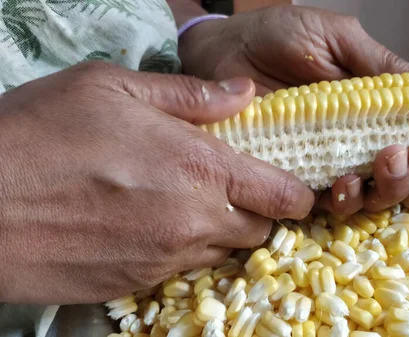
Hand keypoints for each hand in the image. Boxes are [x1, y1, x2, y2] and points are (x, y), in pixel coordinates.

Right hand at [0, 62, 312, 303]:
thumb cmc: (40, 132)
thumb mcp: (113, 87)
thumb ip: (190, 95)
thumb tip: (245, 93)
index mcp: (199, 168)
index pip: (283, 196)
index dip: (296, 192)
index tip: (290, 184)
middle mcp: (193, 221)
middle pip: (260, 230)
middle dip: (257, 211)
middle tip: (234, 187)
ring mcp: (166, 259)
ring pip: (225, 253)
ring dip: (222, 231)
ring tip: (189, 202)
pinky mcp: (138, 284)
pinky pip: (186, 270)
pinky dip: (187, 249)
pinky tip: (156, 224)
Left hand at [178, 4, 408, 213]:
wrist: (224, 49)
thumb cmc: (282, 38)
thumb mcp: (339, 39)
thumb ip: (381, 66)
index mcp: (377, 114)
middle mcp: (359, 146)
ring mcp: (329, 165)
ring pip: (376, 198)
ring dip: (391, 188)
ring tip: (386, 161)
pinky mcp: (296, 178)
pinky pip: (327, 204)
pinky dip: (343, 200)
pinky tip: (343, 185)